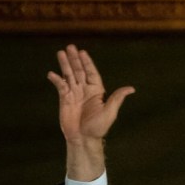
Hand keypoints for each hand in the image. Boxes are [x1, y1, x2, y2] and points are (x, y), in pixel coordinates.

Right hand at [47, 45, 133, 179]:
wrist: (84, 138)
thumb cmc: (98, 127)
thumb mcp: (110, 112)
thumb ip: (117, 98)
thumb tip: (131, 89)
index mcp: (97, 91)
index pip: (91, 73)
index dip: (87, 63)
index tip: (83, 52)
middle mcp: (85, 90)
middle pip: (79, 71)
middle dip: (75, 59)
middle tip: (70, 47)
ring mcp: (74, 93)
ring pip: (69, 75)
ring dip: (65, 65)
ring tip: (60, 53)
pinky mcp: (64, 99)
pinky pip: (60, 86)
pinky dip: (56, 80)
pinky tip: (52, 74)